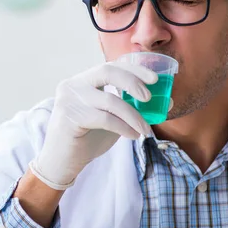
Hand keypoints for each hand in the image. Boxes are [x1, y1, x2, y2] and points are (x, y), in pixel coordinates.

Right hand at [29, 62, 157, 189]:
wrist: (61, 162)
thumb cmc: (87, 138)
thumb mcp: (112, 119)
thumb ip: (132, 108)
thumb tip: (166, 102)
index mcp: (83, 80)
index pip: (111, 65)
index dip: (134, 69)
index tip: (155, 79)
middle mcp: (73, 84)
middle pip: (107, 71)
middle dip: (132, 82)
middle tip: (149, 98)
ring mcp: (69, 99)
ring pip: (110, 101)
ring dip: (133, 115)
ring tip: (145, 129)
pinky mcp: (69, 117)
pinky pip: (105, 119)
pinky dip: (124, 127)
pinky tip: (133, 135)